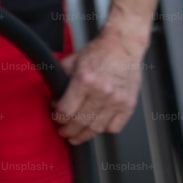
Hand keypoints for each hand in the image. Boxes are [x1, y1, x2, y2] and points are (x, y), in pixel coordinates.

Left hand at [51, 30, 145, 144]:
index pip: (66, 110)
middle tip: (63, 132)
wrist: (123, 45)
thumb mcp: (71, 61)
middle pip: (80, 122)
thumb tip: (53, 98)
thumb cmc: (98, 52)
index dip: (58, 118)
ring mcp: (116, 100)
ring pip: (96, 128)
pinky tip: (97, 127)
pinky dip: (104, 130)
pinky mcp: (128, 104)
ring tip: (76, 137)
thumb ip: (60, 79)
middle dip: (68, 131)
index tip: (56, 119)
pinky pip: (115, 127)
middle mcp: (101, 92)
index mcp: (84, 80)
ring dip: (83, 136)